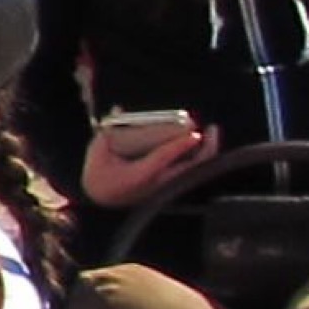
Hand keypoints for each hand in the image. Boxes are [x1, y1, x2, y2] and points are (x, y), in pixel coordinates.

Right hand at [81, 113, 207, 206]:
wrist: (100, 198)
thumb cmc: (99, 174)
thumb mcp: (98, 152)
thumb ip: (108, 131)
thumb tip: (119, 109)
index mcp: (138, 175)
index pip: (163, 158)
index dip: (180, 145)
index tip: (196, 133)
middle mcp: (156, 184)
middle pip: (189, 169)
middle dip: (205, 149)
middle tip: (210, 129)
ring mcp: (164, 188)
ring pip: (192, 172)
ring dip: (204, 153)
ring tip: (208, 134)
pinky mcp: (168, 187)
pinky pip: (189, 172)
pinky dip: (197, 158)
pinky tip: (199, 145)